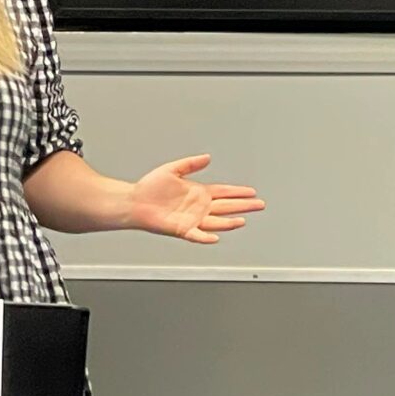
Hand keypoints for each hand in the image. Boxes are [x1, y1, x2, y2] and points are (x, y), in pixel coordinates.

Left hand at [127, 155, 264, 243]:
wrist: (135, 202)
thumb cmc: (149, 187)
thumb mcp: (172, 169)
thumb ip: (190, 164)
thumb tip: (207, 157)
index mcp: (198, 192)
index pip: (224, 192)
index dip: (238, 192)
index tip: (252, 192)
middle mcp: (198, 207)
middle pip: (226, 206)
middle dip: (243, 205)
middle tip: (259, 205)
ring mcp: (192, 219)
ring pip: (217, 221)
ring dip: (230, 222)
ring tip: (242, 220)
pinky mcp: (182, 229)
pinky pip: (197, 235)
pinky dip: (206, 237)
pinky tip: (216, 236)